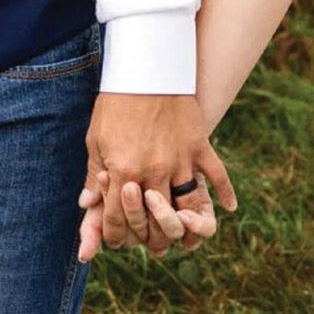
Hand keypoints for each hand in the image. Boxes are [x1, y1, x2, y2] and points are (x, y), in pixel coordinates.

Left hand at [77, 93, 235, 258]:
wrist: (145, 68)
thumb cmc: (115, 104)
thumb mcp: (96, 139)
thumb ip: (93, 175)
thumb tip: (86, 205)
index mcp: (123, 171)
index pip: (118, 219)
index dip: (115, 236)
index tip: (117, 241)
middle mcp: (153, 171)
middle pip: (155, 222)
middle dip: (151, 240)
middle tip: (152, 245)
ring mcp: (180, 160)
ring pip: (187, 207)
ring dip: (185, 227)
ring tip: (184, 235)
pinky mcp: (199, 145)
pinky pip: (217, 176)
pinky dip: (224, 193)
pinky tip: (227, 208)